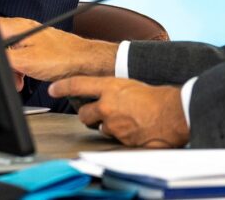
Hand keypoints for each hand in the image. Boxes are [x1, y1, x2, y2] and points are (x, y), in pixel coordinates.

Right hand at [0, 17, 117, 80]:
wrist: (85, 63)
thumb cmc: (63, 59)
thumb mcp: (25, 61)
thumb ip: (3, 56)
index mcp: (18, 27)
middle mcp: (24, 28)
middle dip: (1, 61)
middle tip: (10, 75)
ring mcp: (31, 36)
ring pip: (10, 50)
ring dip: (11, 67)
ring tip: (20, 81)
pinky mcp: (38, 46)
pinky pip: (21, 55)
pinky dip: (20, 67)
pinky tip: (26, 77)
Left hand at [50, 77, 188, 147]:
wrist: (172, 114)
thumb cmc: (157, 97)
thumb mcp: (131, 85)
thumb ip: (114, 91)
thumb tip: (106, 96)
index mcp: (110, 87)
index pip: (78, 84)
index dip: (62, 87)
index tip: (52, 89)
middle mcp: (107, 105)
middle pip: (84, 114)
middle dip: (89, 115)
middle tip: (102, 112)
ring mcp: (112, 124)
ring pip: (100, 127)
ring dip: (108, 125)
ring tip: (127, 119)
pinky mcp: (120, 139)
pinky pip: (115, 138)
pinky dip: (121, 135)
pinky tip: (134, 128)